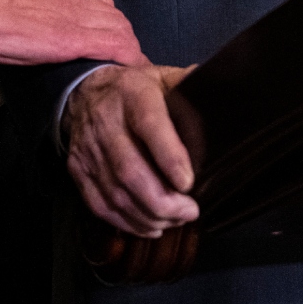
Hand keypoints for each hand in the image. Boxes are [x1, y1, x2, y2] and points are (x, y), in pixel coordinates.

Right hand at [64, 64, 200, 236]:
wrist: (84, 92)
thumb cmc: (133, 90)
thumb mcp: (161, 77)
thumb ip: (189, 85)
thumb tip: (224, 89)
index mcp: (133, 96)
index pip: (150, 126)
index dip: (170, 158)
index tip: (189, 184)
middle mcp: (106, 123)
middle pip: (130, 171)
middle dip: (163, 201)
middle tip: (189, 212)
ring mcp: (89, 150)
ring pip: (116, 194)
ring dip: (149, 216)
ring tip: (175, 220)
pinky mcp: (78, 170)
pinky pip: (100, 205)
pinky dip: (127, 223)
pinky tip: (150, 226)